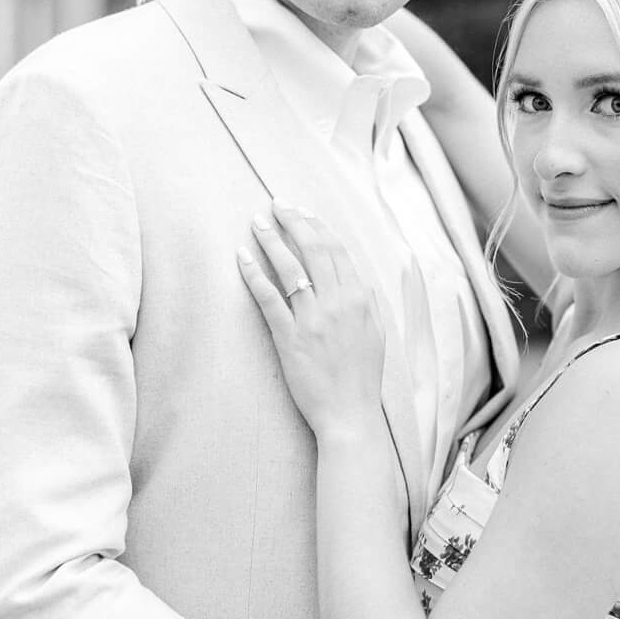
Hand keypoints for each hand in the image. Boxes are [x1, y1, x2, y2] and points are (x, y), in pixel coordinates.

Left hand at [235, 201, 384, 439]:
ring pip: (289, 267)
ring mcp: (312, 319)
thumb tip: (360, 279)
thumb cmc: (362, 377)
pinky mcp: (289, 337)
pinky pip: (268, 297)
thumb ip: (368, 303)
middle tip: (275, 205)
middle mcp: (337, 303)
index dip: (317, 226)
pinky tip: (242, 256)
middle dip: (293, 221)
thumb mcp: (376, 334)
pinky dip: (254, 273)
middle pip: (313, 249)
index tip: (302, 211)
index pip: (336, 250)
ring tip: (256, 222)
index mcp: (360, 299)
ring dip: (271, 239)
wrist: (349, 414)